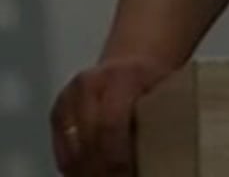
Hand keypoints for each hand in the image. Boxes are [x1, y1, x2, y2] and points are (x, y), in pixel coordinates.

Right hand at [50, 56, 177, 175]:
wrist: (129, 63)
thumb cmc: (151, 83)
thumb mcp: (166, 92)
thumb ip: (164, 118)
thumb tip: (170, 156)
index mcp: (121, 77)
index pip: (110, 124)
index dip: (117, 158)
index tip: (129, 175)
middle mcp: (90, 84)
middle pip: (90, 140)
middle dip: (103, 170)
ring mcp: (70, 97)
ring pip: (73, 149)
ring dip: (88, 171)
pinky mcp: (58, 111)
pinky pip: (62, 150)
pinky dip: (75, 168)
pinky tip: (91, 174)